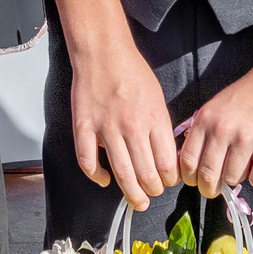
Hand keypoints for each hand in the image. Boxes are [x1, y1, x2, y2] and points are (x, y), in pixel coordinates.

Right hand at [69, 36, 177, 210]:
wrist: (103, 52)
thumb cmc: (133, 73)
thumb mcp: (158, 98)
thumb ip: (161, 128)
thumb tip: (166, 157)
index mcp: (153, 119)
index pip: (166, 164)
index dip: (169, 180)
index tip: (167, 182)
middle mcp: (131, 126)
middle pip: (146, 174)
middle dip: (152, 191)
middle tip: (151, 195)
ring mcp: (105, 128)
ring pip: (121, 174)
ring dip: (131, 193)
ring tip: (137, 201)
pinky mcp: (83, 126)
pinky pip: (88, 162)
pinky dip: (97, 176)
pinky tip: (104, 179)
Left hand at [177, 60, 252, 197]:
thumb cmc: (247, 95)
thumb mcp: (215, 106)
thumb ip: (202, 130)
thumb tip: (190, 163)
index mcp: (205, 120)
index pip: (187, 161)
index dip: (190, 178)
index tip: (196, 182)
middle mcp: (223, 130)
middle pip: (207, 176)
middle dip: (209, 189)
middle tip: (215, 190)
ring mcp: (247, 139)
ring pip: (232, 180)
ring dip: (236, 179)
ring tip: (243, 166)